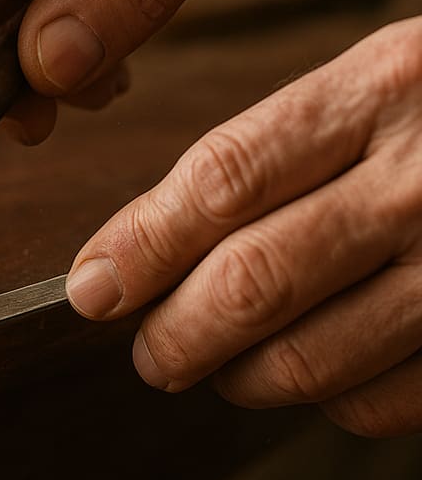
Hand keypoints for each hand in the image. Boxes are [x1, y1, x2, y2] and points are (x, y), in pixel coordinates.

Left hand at [66, 18, 421, 437]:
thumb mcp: (381, 81)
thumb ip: (278, 148)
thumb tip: (151, 241)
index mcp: (383, 86)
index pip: (224, 178)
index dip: (142, 243)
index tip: (91, 286)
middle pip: (257, 278)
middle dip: (177, 332)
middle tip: (147, 354)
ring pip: (317, 355)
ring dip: (242, 376)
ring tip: (213, 370)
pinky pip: (389, 398)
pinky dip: (331, 398)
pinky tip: (315, 376)